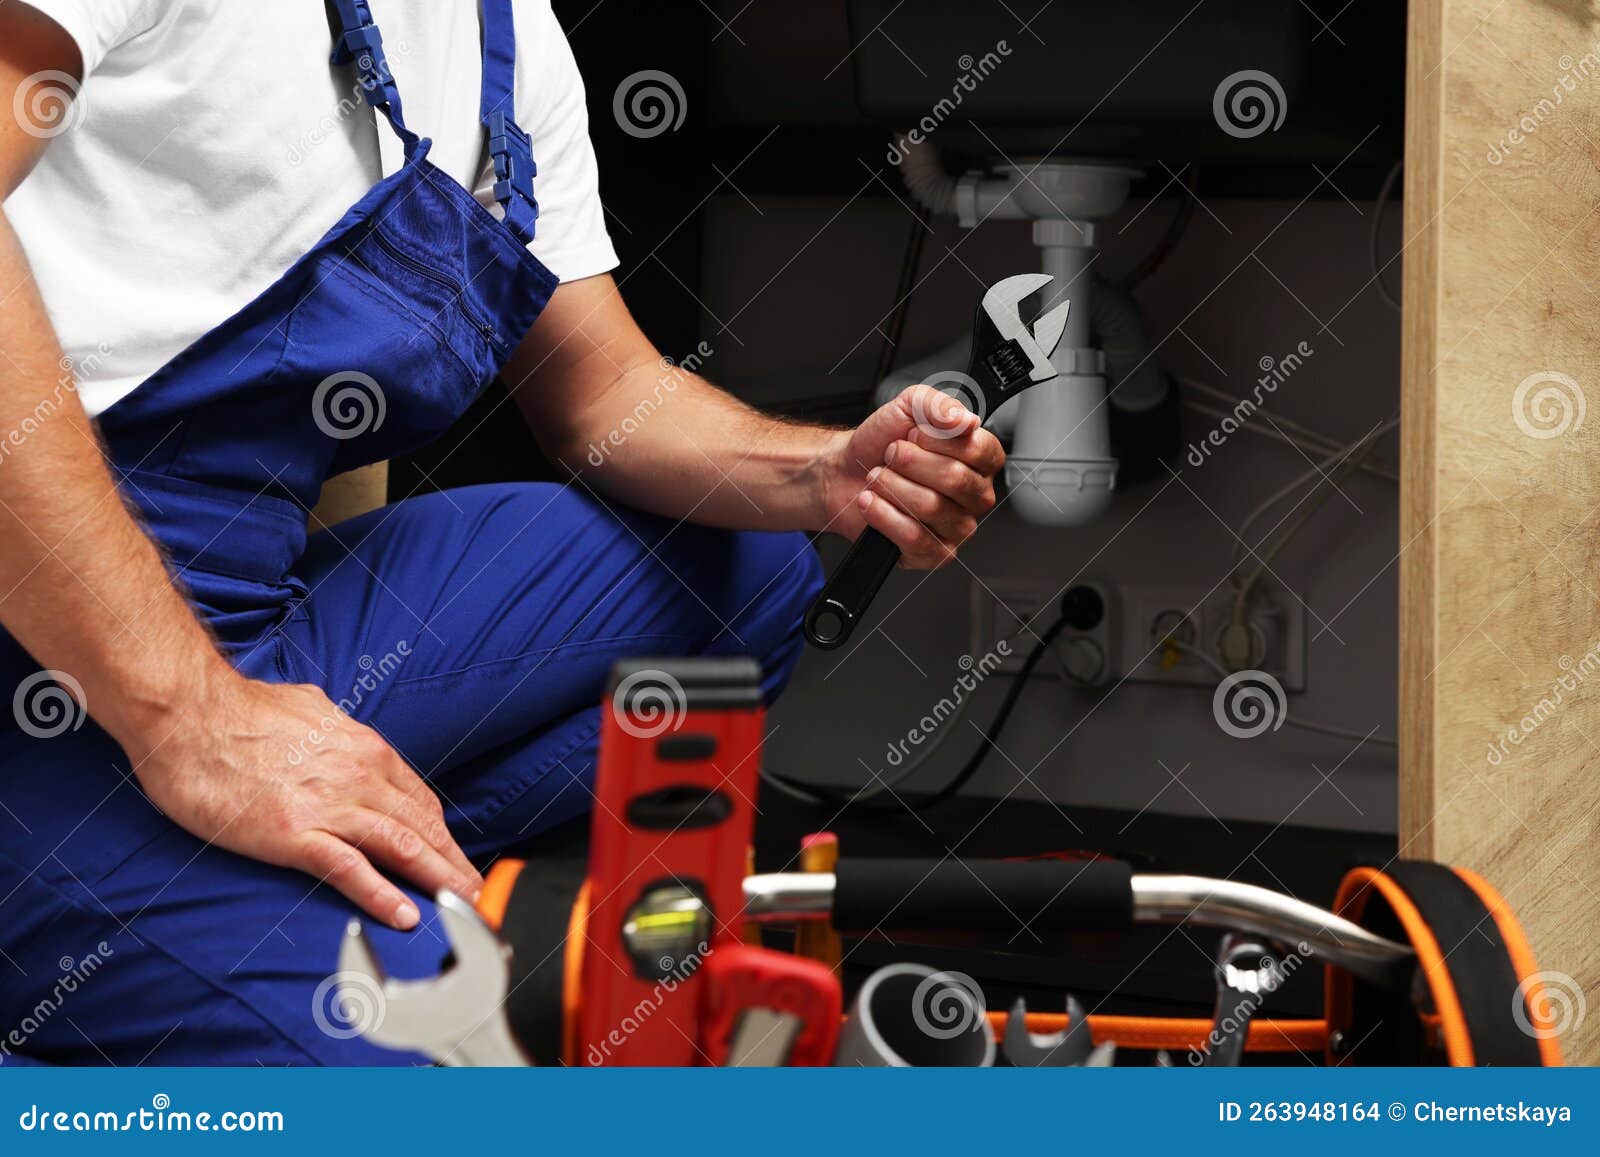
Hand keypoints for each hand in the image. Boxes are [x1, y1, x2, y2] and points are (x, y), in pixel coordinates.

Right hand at [125, 670, 482, 929]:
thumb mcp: (308, 710)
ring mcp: (329, 805)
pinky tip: (404, 915)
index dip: (443, 836)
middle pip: (421, 827)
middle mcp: (358, 776)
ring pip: (400, 848)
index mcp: (363, 749)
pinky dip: (381, 894)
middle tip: (477, 893)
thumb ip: (334, 730)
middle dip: (453, 864)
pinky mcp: (294, 833)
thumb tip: (340, 730)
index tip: (457, 859)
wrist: (189, 713)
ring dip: (436, 881)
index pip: (419, 801)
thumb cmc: (237, 712)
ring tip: (462, 907)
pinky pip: (349, 868)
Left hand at [819, 383, 1003, 567]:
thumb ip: (939, 405)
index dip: (940, 440)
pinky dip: (883, 515)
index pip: (979, 450)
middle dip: (910, 462)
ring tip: (878, 478)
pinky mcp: (935, 553)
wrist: (845, 472)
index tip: (916, 433)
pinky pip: (914, 537)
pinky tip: (872, 502)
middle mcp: (975, 495)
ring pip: (931, 507)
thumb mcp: (909, 406)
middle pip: (955, 479)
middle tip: (892, 455)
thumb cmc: (881, 444)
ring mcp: (958, 527)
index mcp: (979, 460)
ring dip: (891, 486)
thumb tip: (965, 420)